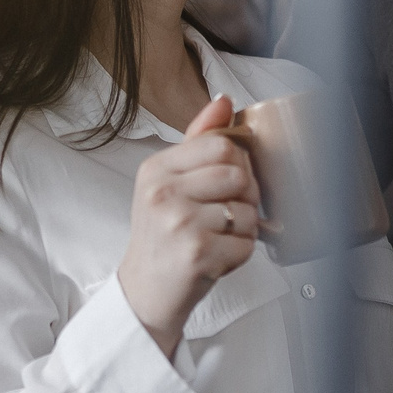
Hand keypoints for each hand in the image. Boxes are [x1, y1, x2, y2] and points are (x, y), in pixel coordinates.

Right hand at [117, 96, 260, 354]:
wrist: (145, 291)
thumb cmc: (162, 235)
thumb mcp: (168, 183)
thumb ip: (197, 142)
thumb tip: (224, 101)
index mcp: (156, 170)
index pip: (221, 146)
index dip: (236, 164)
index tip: (225, 184)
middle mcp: (163, 193)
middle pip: (239, 174)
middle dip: (245, 196)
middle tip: (225, 215)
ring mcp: (180, 223)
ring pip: (248, 211)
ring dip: (244, 229)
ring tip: (218, 238)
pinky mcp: (198, 254)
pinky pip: (247, 243)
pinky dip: (241, 254)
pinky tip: (217, 257)